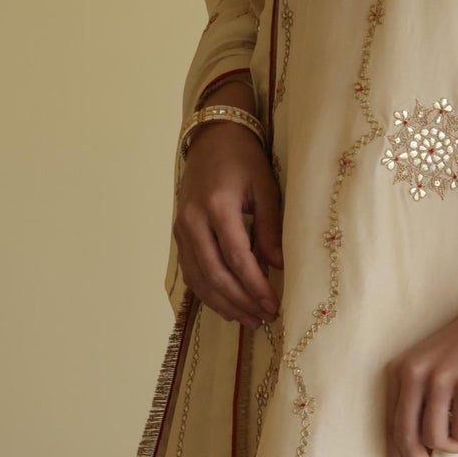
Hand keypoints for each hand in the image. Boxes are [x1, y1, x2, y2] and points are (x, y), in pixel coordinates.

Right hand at [175, 86, 282, 327]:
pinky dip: (207, 292)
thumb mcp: (265, 187)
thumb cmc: (244, 159)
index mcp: (217, 207)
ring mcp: (181, 229)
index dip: (255, 286)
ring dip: (223, 303)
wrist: (212, 137)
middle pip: (215, 274)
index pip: (237, 258)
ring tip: (248, 320)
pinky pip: (191, 271)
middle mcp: (193, 221)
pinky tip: (226, 305)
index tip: (273, 306)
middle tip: (263, 318)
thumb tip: (278, 266)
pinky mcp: (178, 234)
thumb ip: (271, 227)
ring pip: (198, 278)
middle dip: (240, 301)